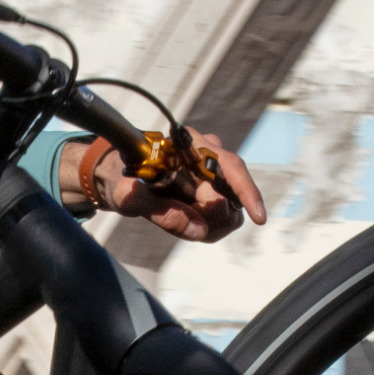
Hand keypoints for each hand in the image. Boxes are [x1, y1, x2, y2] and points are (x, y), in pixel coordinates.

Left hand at [66, 129, 267, 242]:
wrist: (115, 176)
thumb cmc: (120, 179)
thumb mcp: (129, 196)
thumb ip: (160, 211)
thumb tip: (198, 229)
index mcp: (188, 145)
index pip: (230, 166)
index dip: (246, 192)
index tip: (258, 217)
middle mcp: (207, 153)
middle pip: (233, 192)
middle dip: (218, 217)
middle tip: (195, 228)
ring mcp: (211, 171)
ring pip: (230, 207)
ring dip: (212, 224)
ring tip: (182, 222)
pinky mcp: (211, 188)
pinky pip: (221, 214)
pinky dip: (208, 226)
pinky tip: (188, 223)